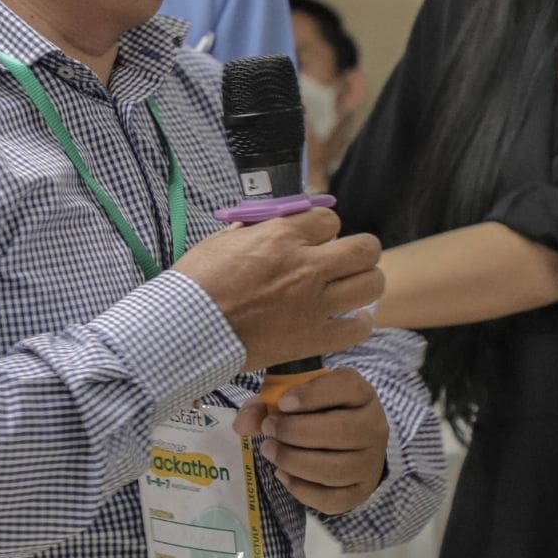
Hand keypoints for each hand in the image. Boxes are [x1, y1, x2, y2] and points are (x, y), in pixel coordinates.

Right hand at [173, 208, 382, 369]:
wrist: (185, 329)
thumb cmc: (196, 284)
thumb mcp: (222, 241)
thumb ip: (255, 230)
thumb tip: (271, 223)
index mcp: (281, 236)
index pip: (330, 219)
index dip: (323, 229)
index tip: (315, 240)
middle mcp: (306, 266)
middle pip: (365, 248)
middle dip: (359, 252)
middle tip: (345, 262)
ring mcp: (314, 304)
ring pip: (372, 284)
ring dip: (364, 284)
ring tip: (350, 291)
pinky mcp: (314, 338)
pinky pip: (359, 328)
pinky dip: (358, 323)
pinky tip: (347, 320)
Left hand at [233, 367, 387, 514]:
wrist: (350, 443)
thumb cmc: (317, 412)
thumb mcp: (294, 397)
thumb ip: (266, 404)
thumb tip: (241, 424)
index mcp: (361, 394)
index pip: (346, 388)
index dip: (313, 395)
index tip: (282, 403)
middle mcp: (374, 427)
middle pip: (340, 432)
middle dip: (295, 432)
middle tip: (268, 429)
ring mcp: (370, 462)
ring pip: (334, 468)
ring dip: (294, 461)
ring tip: (270, 450)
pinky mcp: (361, 491)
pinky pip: (332, 498)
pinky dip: (301, 489)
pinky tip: (283, 475)